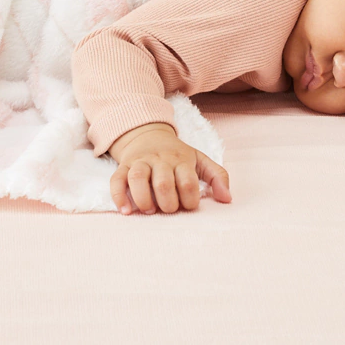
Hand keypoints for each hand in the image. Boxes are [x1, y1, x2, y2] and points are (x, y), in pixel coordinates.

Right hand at [107, 122, 231, 213]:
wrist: (148, 134)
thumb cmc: (177, 155)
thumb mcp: (200, 160)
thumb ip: (217, 176)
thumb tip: (228, 199)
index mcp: (181, 159)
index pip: (187, 181)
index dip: (190, 199)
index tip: (188, 206)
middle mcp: (160, 160)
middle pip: (163, 182)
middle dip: (167, 202)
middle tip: (169, 209)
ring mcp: (141, 162)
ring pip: (138, 177)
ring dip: (143, 199)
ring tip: (150, 211)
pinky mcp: (123, 166)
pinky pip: (116, 180)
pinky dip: (119, 196)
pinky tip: (126, 211)